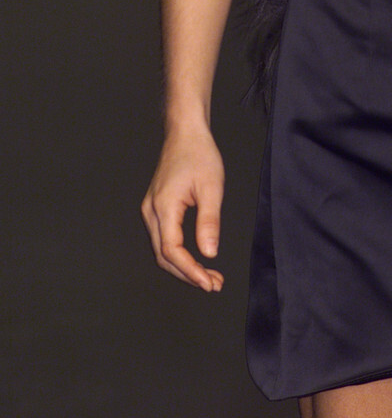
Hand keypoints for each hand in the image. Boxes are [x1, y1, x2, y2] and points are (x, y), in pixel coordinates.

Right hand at [141, 125, 225, 290]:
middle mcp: (151, 212)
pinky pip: (163, 238)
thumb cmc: (199, 154)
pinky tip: (196, 258)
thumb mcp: (211, 187)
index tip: (208, 282)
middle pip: (163, 256)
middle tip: (213, 284)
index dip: (190, 270)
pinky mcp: (156, 208)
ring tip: (209, 276)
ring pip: (161, 250)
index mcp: (163, 207)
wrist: (185, 133)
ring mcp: (150, 210)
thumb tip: (209, 253)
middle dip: (188, 274)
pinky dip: (179, 253)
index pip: (171, 250)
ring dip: (183, 266)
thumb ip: (209, 221)